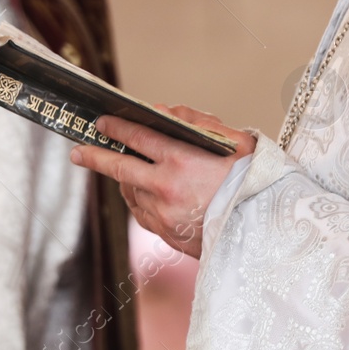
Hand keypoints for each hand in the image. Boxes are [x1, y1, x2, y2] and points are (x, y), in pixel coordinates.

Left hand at [69, 106, 255, 258]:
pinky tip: (142, 193)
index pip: (136, 137)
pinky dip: (139, 200)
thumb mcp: (235, 141)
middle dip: (95, 156)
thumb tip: (162, 114)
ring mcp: (164, 216)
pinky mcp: (168, 236)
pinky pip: (142, 214)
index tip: (102, 122)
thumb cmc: (257, 181)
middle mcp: (166, 189)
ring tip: (122, 169)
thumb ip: (195, 123)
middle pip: (119, 168)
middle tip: (79, 151)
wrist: (269, 231)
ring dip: (124, 179)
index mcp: (181, 161)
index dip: (116, 127)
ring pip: (130, 192)